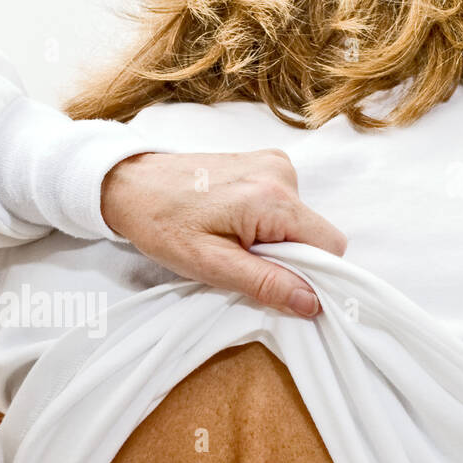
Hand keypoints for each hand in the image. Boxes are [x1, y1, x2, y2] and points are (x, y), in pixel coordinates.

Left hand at [101, 149, 346, 316]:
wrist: (132, 183)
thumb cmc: (163, 224)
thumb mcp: (211, 265)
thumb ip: (265, 283)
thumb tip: (311, 302)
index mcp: (273, 198)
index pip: (330, 246)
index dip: (313, 274)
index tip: (279, 284)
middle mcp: (282, 172)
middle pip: (316, 232)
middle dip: (289, 257)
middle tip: (242, 260)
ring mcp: (274, 162)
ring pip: (300, 220)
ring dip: (274, 239)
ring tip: (230, 238)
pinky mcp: (264, 160)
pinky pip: (285, 202)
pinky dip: (267, 220)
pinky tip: (231, 220)